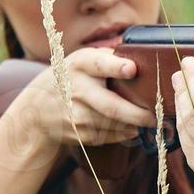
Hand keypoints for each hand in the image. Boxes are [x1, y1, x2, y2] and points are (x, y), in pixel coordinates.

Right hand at [9, 47, 157, 156]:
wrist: (37, 110)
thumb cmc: (70, 78)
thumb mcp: (82, 61)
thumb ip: (108, 58)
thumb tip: (145, 57)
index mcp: (80, 65)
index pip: (99, 64)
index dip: (116, 67)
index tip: (132, 69)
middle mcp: (76, 89)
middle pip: (112, 106)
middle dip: (138, 113)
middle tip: (157, 115)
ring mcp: (76, 115)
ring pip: (114, 124)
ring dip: (134, 124)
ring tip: (149, 120)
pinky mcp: (79, 134)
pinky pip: (109, 136)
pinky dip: (124, 133)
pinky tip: (131, 128)